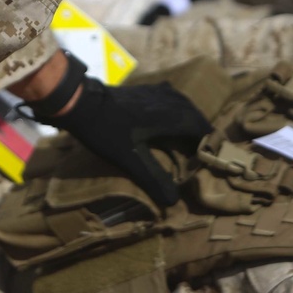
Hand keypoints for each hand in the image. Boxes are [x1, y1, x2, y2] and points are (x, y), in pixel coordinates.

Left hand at [51, 77, 210, 206]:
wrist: (82, 102)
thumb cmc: (108, 131)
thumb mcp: (131, 159)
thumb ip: (154, 179)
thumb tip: (174, 202)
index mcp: (172, 115)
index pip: (201, 128)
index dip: (208, 145)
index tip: (210, 161)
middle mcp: (170, 100)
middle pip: (195, 116)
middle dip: (200, 135)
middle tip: (201, 156)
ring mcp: (159, 92)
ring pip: (185, 107)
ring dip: (190, 123)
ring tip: (189, 142)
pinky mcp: (149, 90)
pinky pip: (173, 101)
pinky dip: (178, 114)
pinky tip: (171, 124)